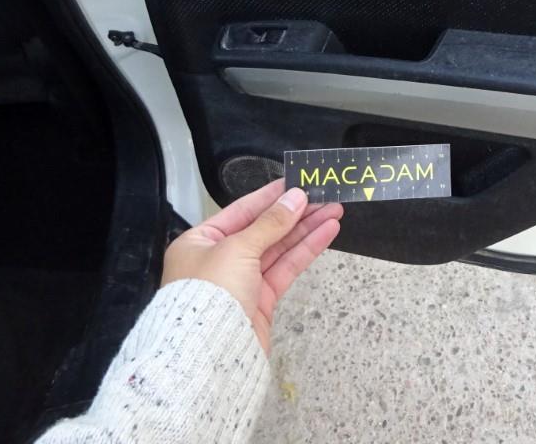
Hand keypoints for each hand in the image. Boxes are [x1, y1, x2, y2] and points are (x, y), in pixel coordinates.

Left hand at [161, 179, 341, 353]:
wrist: (210, 352)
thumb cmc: (210, 293)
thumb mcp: (238, 248)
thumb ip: (270, 223)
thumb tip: (296, 198)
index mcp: (201, 241)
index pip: (241, 210)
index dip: (271, 196)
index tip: (297, 183)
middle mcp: (219, 259)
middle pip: (264, 228)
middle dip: (296, 213)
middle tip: (325, 196)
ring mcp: (241, 280)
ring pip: (279, 248)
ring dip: (307, 229)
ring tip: (334, 211)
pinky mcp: (260, 300)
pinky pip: (285, 268)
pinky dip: (306, 251)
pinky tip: (326, 234)